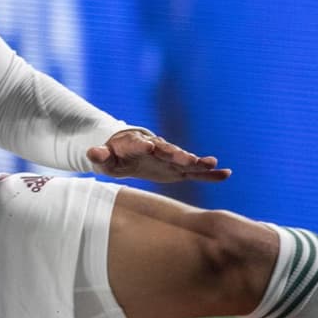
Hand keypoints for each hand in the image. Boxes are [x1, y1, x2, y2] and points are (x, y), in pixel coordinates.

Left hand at [87, 129, 231, 182]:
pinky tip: (226, 174)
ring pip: (184, 160)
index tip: (149, 147)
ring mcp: (168, 158)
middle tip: (187, 158)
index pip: (139, 144)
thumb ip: (99, 155)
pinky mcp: (177, 169)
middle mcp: (156, 148)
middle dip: (176, 154)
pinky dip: (209, 173)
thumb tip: (91, 152)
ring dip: (197, 162)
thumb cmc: (113, 154)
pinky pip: (195, 172)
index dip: (143, 145)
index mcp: (136, 144)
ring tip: (213, 163)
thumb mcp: (103, 157)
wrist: (127, 150)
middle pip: (167, 150)